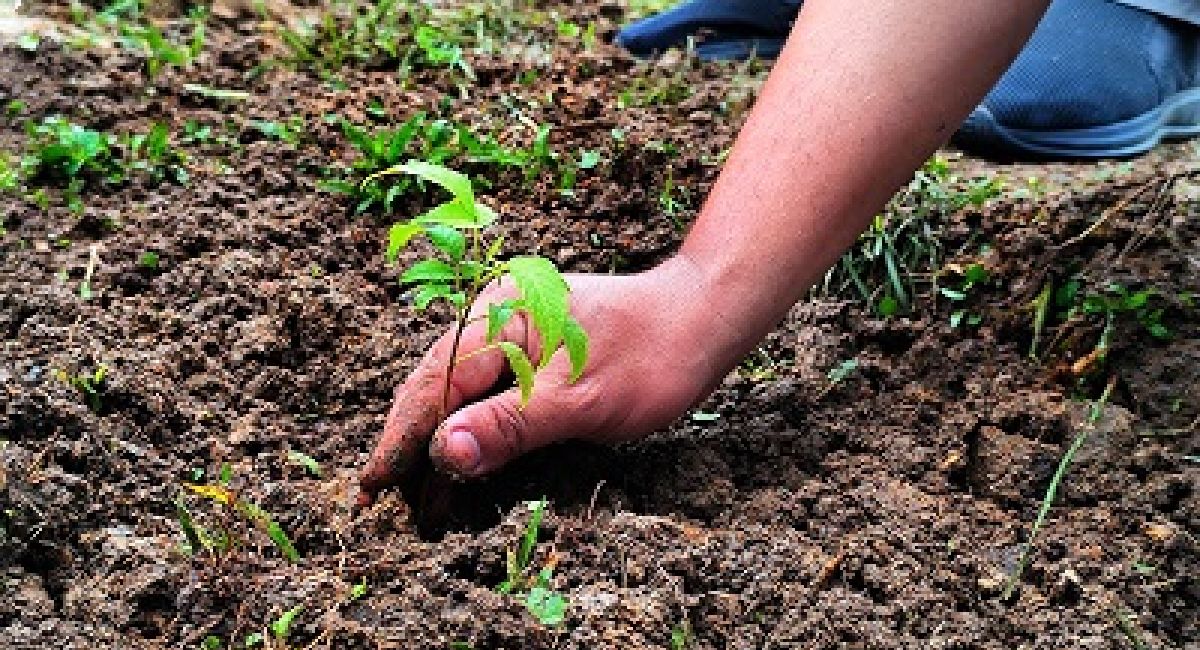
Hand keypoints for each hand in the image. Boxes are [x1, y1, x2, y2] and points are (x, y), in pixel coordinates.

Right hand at [356, 256, 740, 505]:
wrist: (703, 320)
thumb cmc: (651, 354)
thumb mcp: (580, 400)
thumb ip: (511, 426)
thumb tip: (443, 454)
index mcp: (498, 320)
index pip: (432, 387)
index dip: (400, 440)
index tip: (373, 488)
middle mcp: (495, 321)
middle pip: (434, 390)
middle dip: (411, 446)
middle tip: (388, 505)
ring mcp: (512, 336)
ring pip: (456, 394)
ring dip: (438, 443)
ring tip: (420, 497)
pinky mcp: (530, 353)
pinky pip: (485, 393)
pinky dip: (469, 430)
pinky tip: (462, 461)